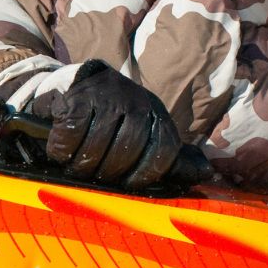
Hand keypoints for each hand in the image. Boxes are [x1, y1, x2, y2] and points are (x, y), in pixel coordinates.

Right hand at [29, 60, 184, 189]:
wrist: (79, 84)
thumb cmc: (115, 121)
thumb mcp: (148, 136)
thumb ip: (173, 158)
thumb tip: (206, 172)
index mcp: (157, 115)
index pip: (163, 150)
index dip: (145, 174)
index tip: (126, 183)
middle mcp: (137, 102)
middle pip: (126, 151)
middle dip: (106, 171)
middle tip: (93, 174)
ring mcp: (109, 96)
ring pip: (96, 145)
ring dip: (81, 164)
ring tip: (75, 165)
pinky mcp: (79, 95)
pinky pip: (71, 133)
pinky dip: (62, 148)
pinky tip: (61, 148)